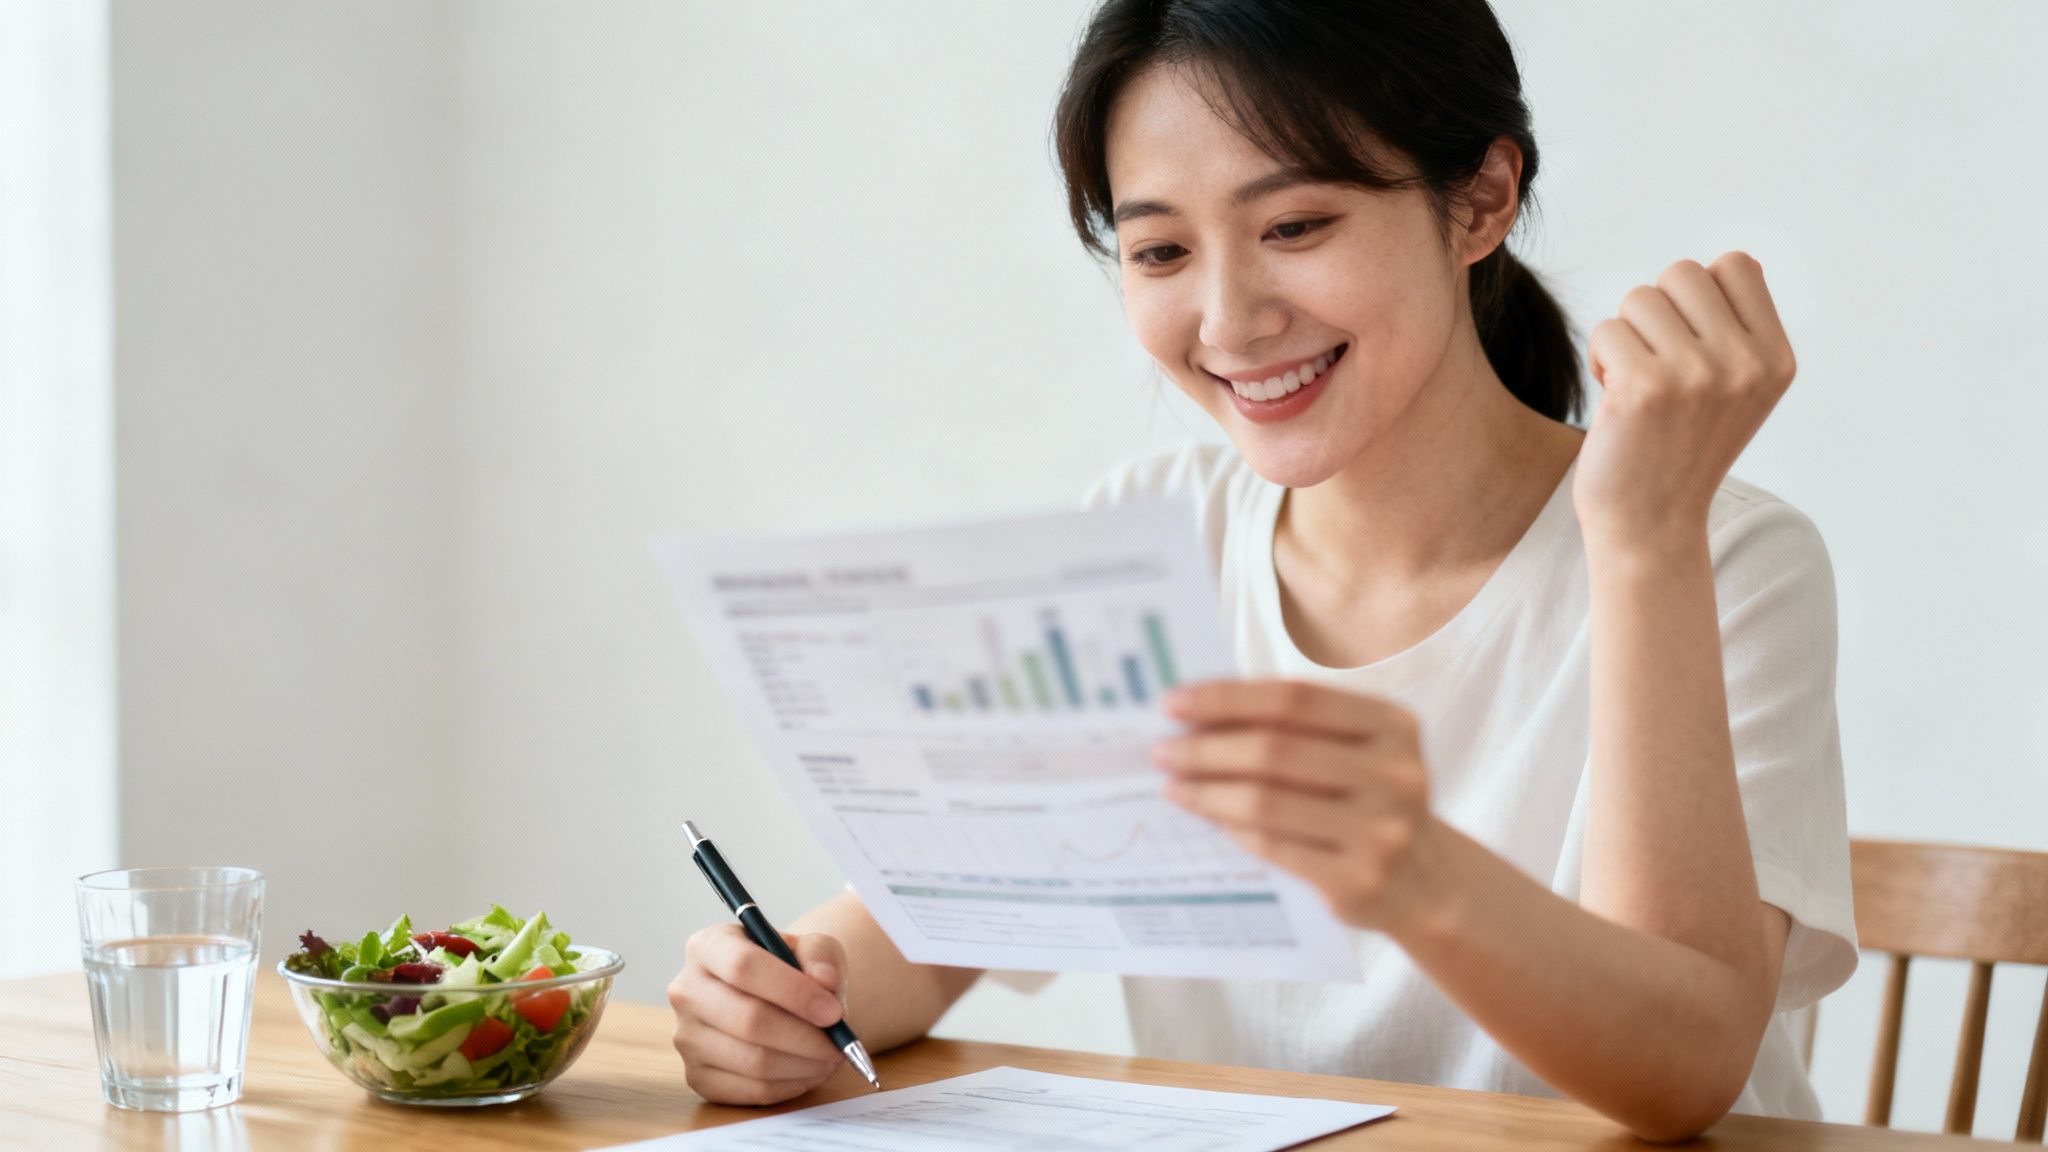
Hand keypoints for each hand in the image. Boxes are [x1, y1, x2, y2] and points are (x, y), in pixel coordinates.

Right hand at [668, 925, 849, 1104]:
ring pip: (753, 1061)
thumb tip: (824, 981)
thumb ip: (822, 955)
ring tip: (831, 1056)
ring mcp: (687, 1037)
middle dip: (805, 1038)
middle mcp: (687, 990)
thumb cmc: (792, 969)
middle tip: (840, 1044)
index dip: (793, 992)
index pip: (743, 967)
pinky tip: (810, 1071)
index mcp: (707, 946)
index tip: (833, 1012)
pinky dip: (790, 1086)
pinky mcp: (697, 1076)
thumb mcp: (812, 947)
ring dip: (804, 1065)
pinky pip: (750, 1090)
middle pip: (748, 1021)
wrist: (773, 999)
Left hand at [1152, 679, 1435, 931]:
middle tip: (1162, 750)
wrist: (1425, 883)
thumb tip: (1197, 716)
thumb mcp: (1354, 752)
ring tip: (1172, 784)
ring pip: (1267, 801)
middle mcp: (1396, 774)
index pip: (1295, 698)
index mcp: (1393, 724)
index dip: (1228, 698)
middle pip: (1275, 749)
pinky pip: (1274, 846)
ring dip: (1207, 790)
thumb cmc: (1367, 802)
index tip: (1174, 703)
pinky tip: (1207, 816)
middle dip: (1206, 747)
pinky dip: (1231, 827)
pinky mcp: (1359, 880)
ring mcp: (1382, 831)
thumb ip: (1293, 729)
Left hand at [1576, 252, 1795, 553]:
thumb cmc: (1680, 450)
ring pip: (1639, 298)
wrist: (1650, 527)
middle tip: (1654, 364)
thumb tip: (1738, 261)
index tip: (1688, 343)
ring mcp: (1697, 375)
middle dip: (1655, 312)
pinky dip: (1600, 359)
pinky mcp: (1645, 388)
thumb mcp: (1737, 392)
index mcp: (1776, 360)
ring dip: (1625, 336)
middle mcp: (1746, 365)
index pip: (1736, 266)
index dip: (1696, 295)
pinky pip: (1607, 330)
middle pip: (1683, 273)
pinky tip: (1613, 400)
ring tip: (1635, 385)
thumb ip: (1741, 330)